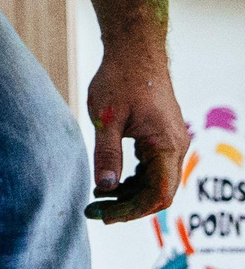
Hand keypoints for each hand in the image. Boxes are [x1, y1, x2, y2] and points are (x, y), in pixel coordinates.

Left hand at [84, 41, 189, 222]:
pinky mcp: (162, 139)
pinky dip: (132, 182)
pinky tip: (108, 184)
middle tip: (92, 211)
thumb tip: (104, 187)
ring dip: (128, 196)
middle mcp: (176, 147)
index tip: (101, 215)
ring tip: (96, 199)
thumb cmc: (120, 80)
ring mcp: (171, 143)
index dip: (130, 211)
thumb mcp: (107, 119)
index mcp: (167, 145)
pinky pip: (152, 170)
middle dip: (127, 207)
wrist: (135, 53)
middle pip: (159, 193)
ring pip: (156, 183)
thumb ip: (106, 154)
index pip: (158, 194)